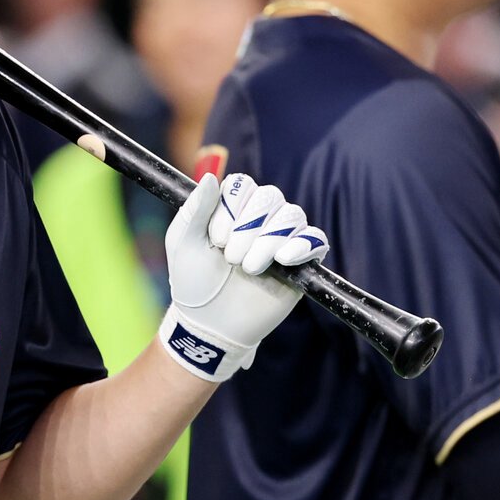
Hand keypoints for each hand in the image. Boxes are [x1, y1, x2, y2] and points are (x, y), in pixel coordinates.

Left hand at [158, 171, 327, 381]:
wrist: (209, 323)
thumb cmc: (192, 281)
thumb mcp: (183, 242)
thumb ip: (195, 208)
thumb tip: (211, 177)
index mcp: (232, 210)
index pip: (243, 185)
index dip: (231, 207)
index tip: (216, 239)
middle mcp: (260, 219)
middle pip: (270, 196)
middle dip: (248, 227)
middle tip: (230, 258)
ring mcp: (282, 240)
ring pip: (292, 216)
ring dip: (267, 241)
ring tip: (249, 268)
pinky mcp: (301, 263)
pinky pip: (316, 240)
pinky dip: (302, 245)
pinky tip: (283, 259)